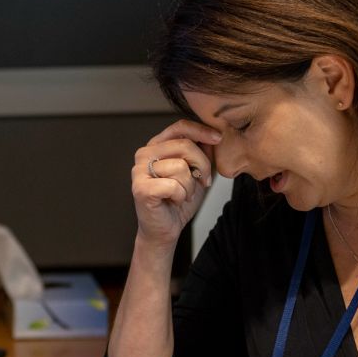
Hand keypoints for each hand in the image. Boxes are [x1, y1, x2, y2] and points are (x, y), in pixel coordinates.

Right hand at [132, 119, 220, 246]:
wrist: (165, 229)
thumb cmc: (178, 201)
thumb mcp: (197, 173)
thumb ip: (202, 153)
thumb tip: (213, 135)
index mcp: (156, 146)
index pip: (180, 127)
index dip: (201, 130)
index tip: (218, 138)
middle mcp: (144, 154)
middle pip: (184, 145)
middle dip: (202, 165)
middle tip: (203, 181)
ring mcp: (139, 171)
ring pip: (180, 167)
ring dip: (190, 186)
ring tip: (183, 194)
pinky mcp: (141, 188)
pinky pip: (173, 185)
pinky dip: (180, 196)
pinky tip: (174, 200)